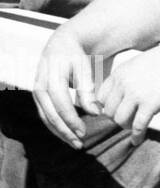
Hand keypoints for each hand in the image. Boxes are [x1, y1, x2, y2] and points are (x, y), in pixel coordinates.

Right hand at [32, 28, 100, 147]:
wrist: (61, 44)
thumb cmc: (76, 56)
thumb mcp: (85, 68)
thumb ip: (88, 90)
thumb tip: (95, 113)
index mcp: (52, 78)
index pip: (61, 104)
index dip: (72, 120)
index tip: (84, 132)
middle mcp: (40, 87)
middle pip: (51, 115)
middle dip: (65, 131)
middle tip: (80, 143)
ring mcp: (37, 93)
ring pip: (46, 118)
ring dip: (59, 133)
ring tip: (75, 143)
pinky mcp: (38, 97)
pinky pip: (45, 116)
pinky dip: (56, 127)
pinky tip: (68, 134)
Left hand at [95, 43, 159, 145]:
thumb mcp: (135, 64)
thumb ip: (124, 78)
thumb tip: (119, 96)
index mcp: (119, 74)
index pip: (100, 97)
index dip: (106, 107)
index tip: (114, 110)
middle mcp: (124, 85)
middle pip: (108, 111)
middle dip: (116, 117)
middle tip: (125, 118)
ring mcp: (136, 95)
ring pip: (120, 120)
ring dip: (126, 126)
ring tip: (133, 127)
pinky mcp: (150, 104)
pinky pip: (138, 125)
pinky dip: (137, 136)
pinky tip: (137, 140)